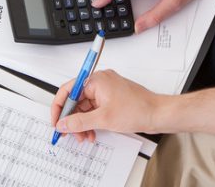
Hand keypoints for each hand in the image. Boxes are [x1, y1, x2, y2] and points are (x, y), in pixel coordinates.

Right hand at [49, 70, 163, 142]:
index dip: (59, 108)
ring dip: (82, 123)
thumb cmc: (138, 109)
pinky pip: (94, 109)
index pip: (68, 90)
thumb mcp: (103, 119)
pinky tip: (92, 132)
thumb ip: (79, 122)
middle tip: (70, 133)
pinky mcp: (111, 99)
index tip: (56, 121)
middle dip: (72, 119)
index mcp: (96, 80)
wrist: (158, 114)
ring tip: (84, 136)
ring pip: (85, 107)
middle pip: (76, 100)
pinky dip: (91, 121)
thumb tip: (63, 124)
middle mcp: (100, 82)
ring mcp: (106, 90)